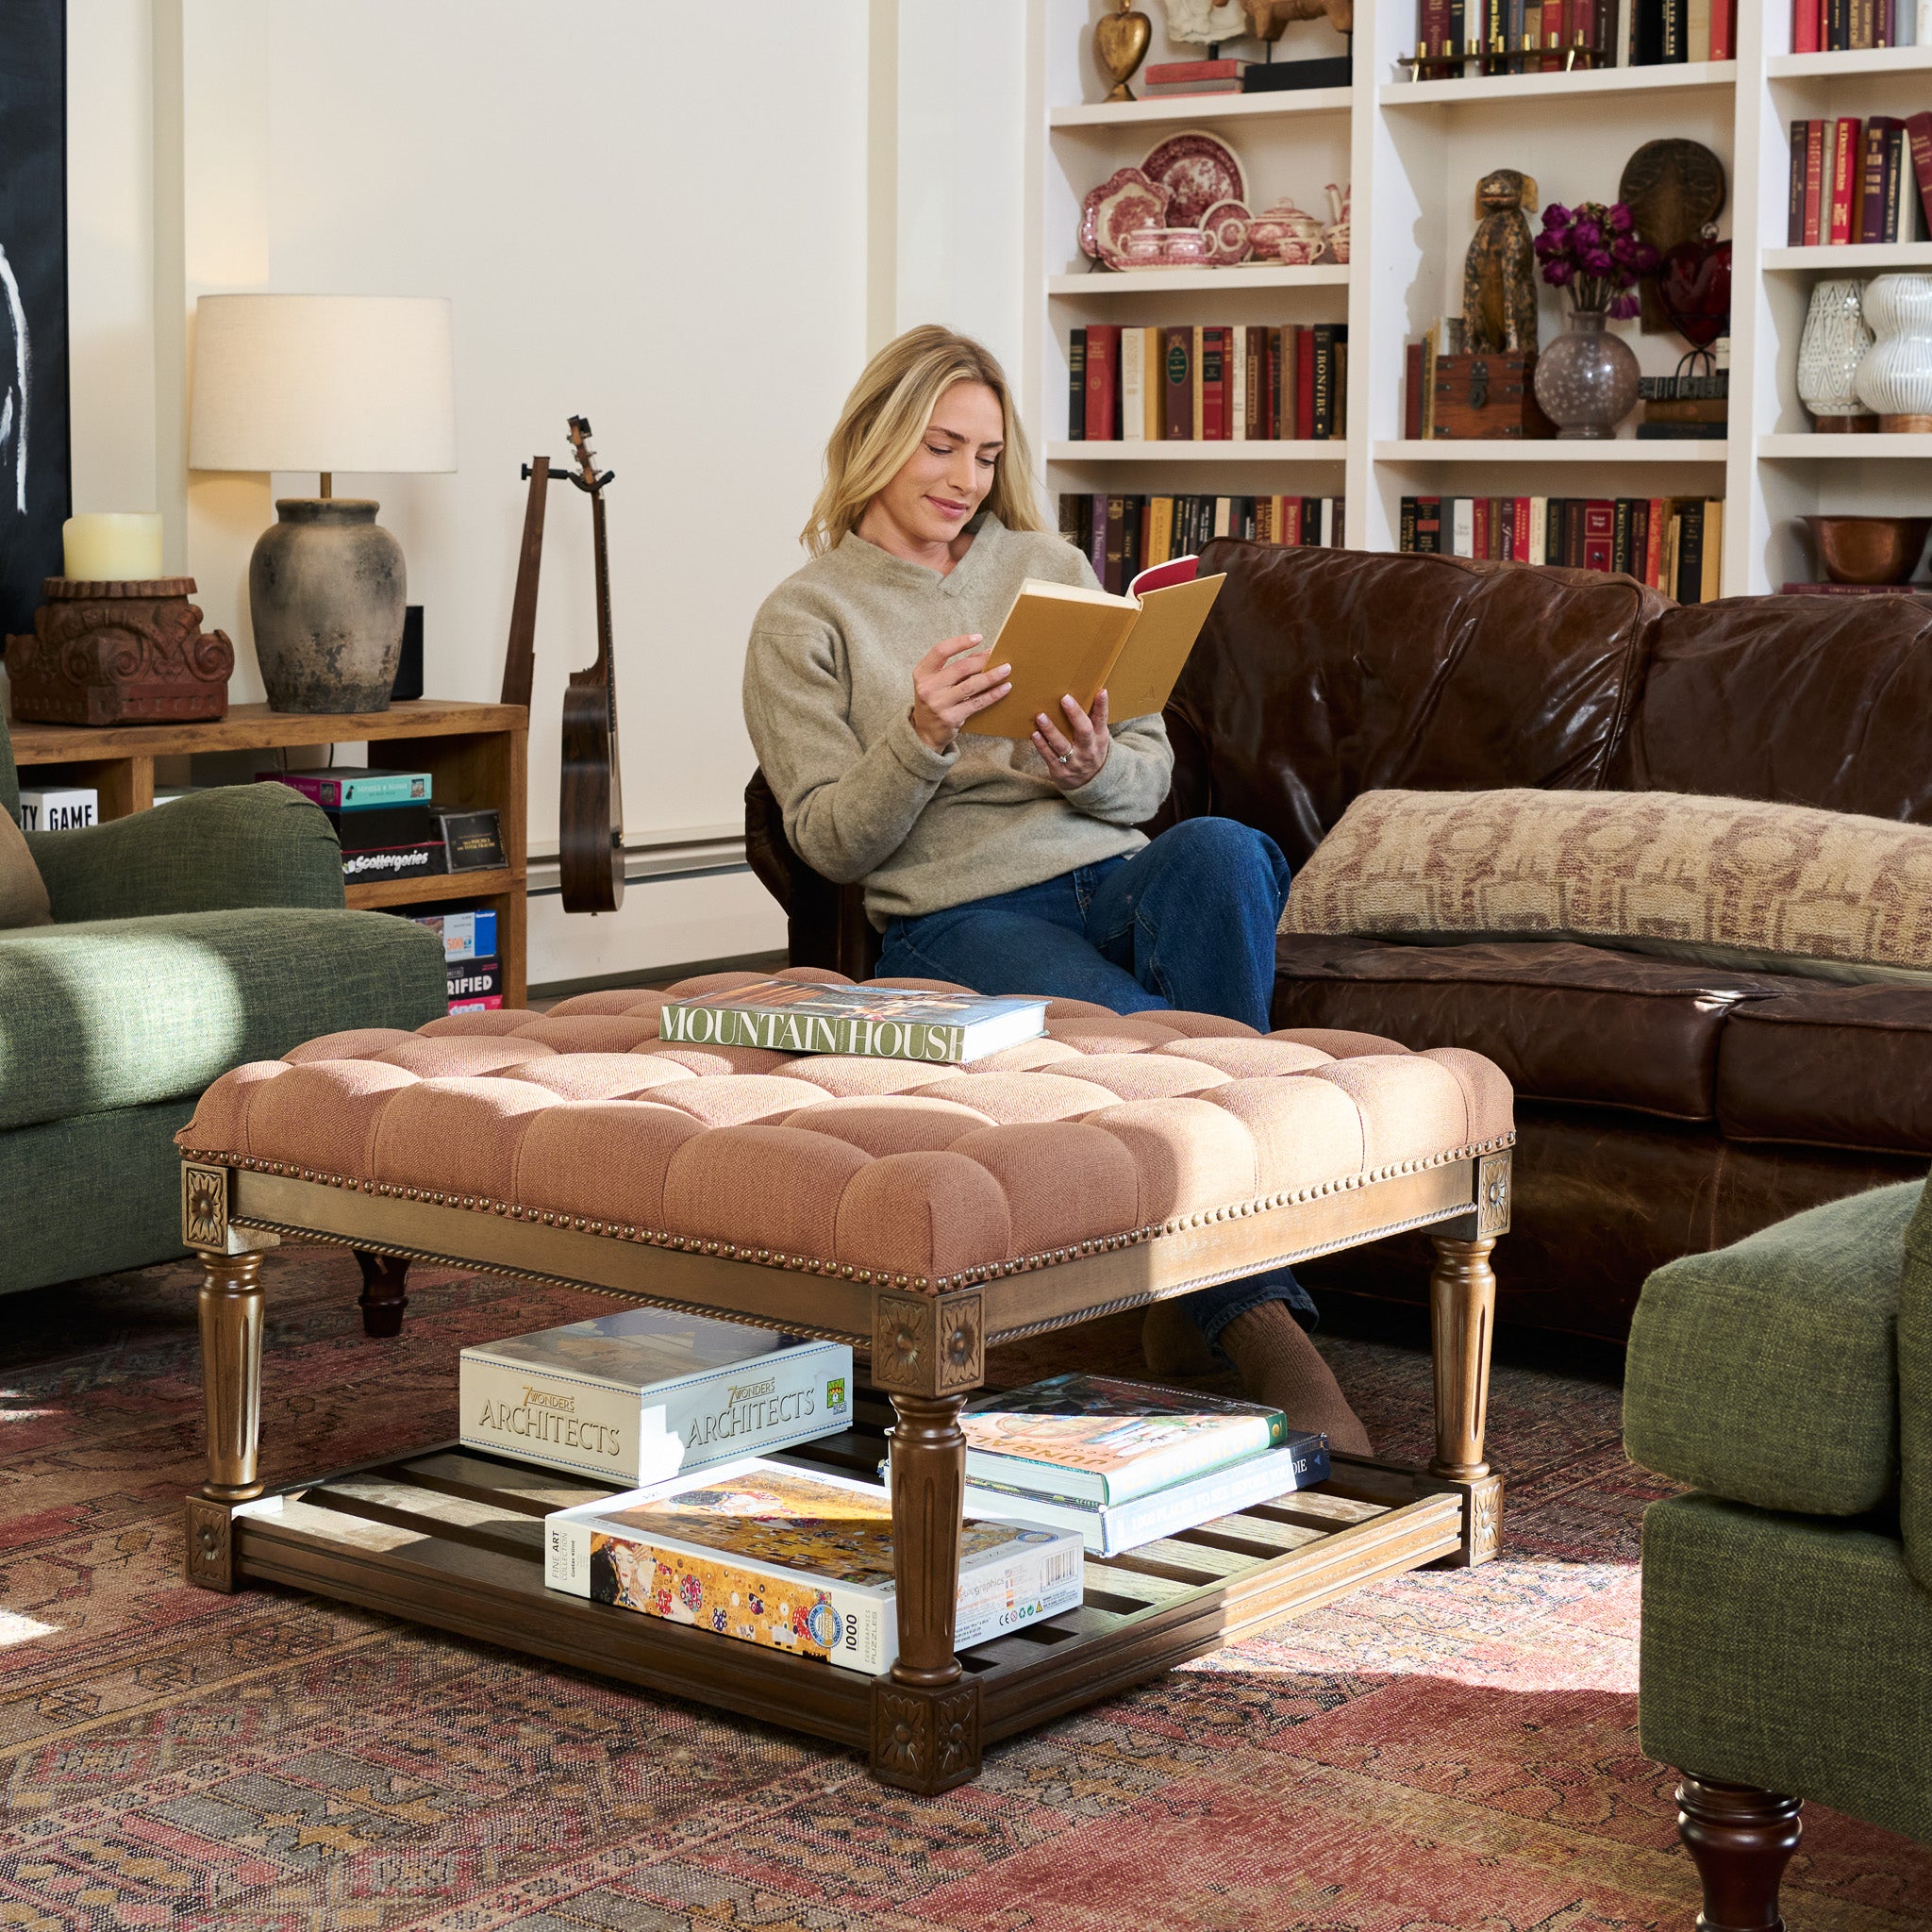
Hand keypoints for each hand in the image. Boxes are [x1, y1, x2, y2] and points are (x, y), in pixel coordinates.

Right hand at [910, 633, 1011, 750]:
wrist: (925, 732)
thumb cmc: (934, 700)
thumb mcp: (936, 682)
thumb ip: (955, 667)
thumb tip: (983, 654)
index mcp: (922, 673)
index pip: (940, 651)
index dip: (960, 642)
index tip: (978, 637)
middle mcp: (927, 688)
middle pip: (960, 668)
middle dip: (982, 661)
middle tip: (998, 656)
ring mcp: (938, 704)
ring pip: (970, 685)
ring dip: (991, 676)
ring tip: (1006, 669)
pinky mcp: (951, 718)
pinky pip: (977, 703)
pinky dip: (993, 694)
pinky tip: (1004, 688)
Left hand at [1032, 689, 1110, 789]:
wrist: (1090, 784)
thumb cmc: (1091, 751)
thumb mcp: (1098, 737)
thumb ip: (1093, 719)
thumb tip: (1089, 691)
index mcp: (1100, 738)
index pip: (1102, 719)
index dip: (1102, 706)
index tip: (1100, 691)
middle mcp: (1088, 749)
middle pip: (1084, 731)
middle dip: (1075, 714)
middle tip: (1065, 698)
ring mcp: (1074, 761)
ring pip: (1062, 744)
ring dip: (1051, 730)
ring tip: (1041, 716)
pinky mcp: (1060, 770)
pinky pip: (1049, 756)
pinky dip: (1041, 745)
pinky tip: (1034, 734)